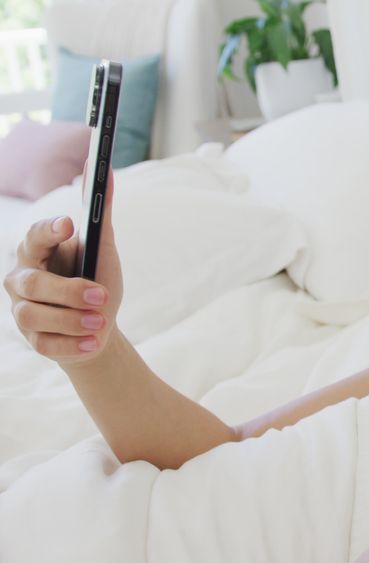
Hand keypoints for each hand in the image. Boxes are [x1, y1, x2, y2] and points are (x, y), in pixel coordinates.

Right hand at [3, 170, 122, 363]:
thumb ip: (100, 212)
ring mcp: (23, 311)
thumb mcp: (102, 246)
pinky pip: (45, 345)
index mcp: (37, 251)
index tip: (70, 224)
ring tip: (101, 322)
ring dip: (71, 320)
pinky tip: (95, 342)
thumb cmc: (95, 277)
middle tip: (103, 296)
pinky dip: (72, 345)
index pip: (34, 237)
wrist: (97, 324)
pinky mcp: (34, 340)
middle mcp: (22, 280)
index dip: (48, 230)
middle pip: (34, 283)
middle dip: (69, 291)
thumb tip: (103, 169)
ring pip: (34, 316)